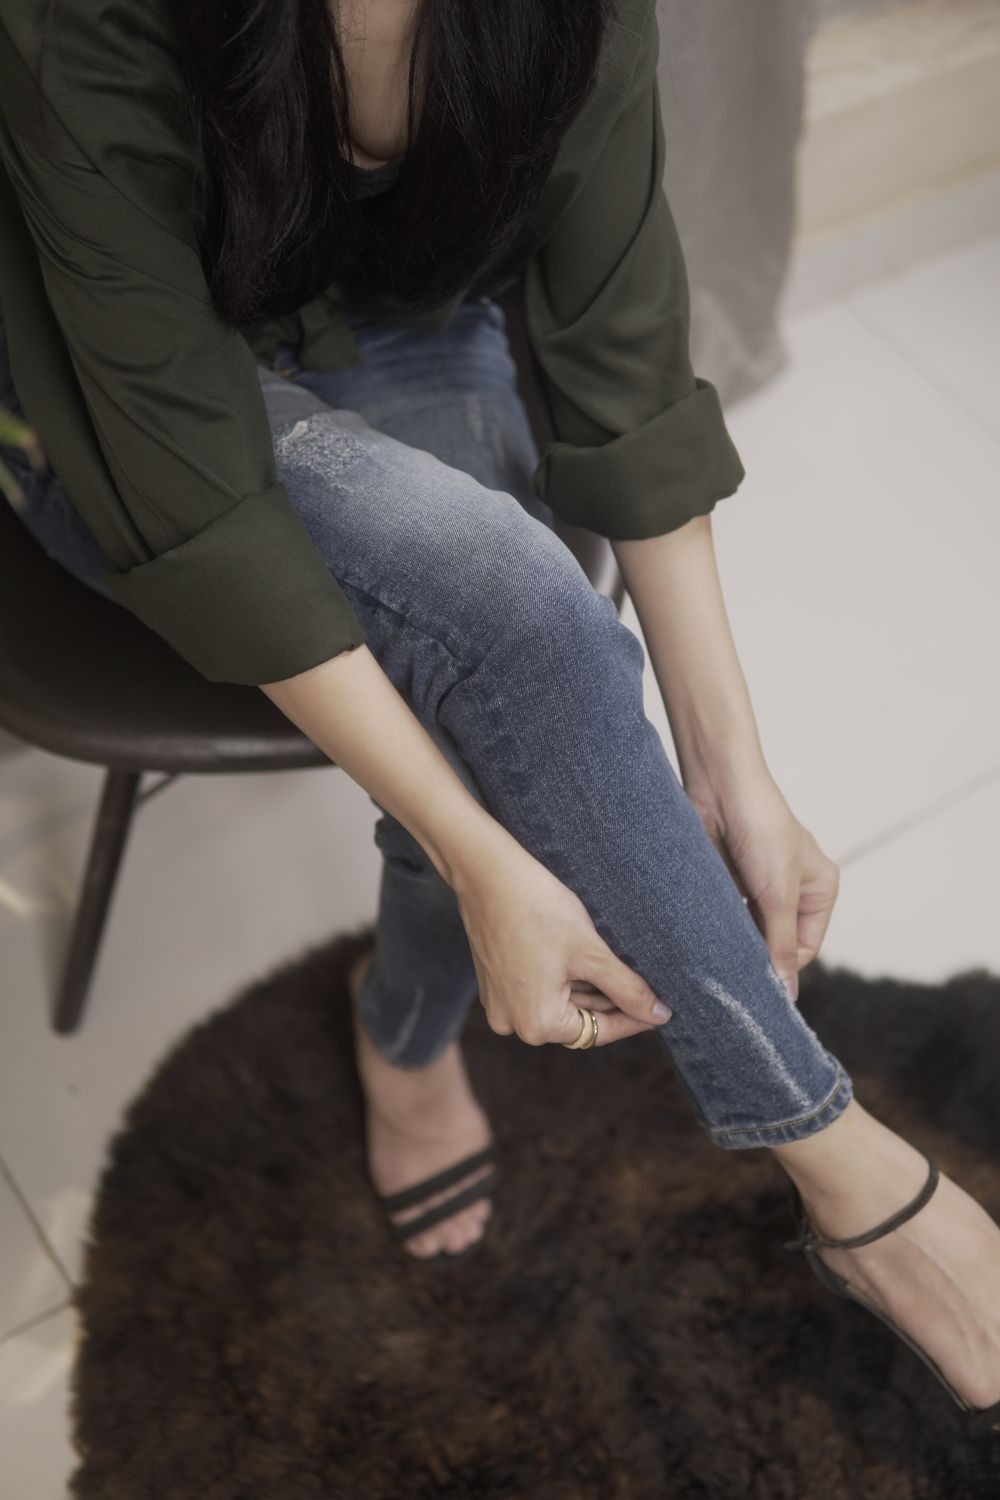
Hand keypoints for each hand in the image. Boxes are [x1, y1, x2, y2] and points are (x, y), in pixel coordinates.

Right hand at [451, 829, 671, 1046]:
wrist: (487, 873)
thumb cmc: (538, 909)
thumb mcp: (591, 952)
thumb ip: (628, 989)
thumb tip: (659, 1015)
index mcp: (537, 1024)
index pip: (599, 1030)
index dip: (634, 1018)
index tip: (660, 1009)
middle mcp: (513, 1023)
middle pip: (577, 1019)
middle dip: (609, 999)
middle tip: (645, 981)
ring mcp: (499, 1003)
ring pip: (558, 1002)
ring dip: (586, 986)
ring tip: (613, 961)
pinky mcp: (493, 982)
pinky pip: (537, 989)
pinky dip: (563, 977)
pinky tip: (582, 954)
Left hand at [684, 763, 839, 1001]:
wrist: (719, 786)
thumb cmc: (761, 829)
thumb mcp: (777, 893)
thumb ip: (779, 943)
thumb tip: (785, 993)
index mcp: (821, 889)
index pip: (805, 947)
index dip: (782, 965)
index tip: (753, 983)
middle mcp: (794, 889)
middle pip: (776, 940)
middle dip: (756, 954)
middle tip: (730, 973)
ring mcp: (760, 884)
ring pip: (749, 929)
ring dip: (734, 939)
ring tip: (716, 953)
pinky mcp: (729, 879)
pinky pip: (727, 915)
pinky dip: (718, 925)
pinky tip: (704, 934)